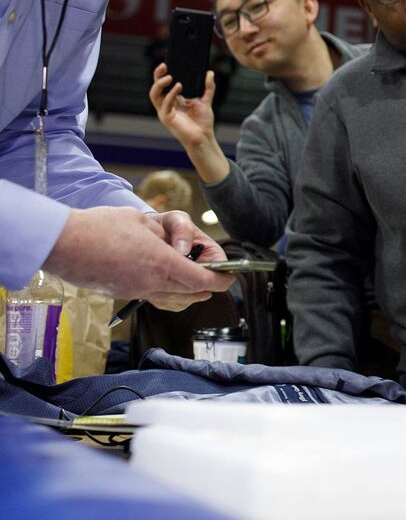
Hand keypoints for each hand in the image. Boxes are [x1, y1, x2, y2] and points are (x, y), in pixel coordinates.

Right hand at [43, 207, 234, 309]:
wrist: (62, 244)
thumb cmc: (100, 227)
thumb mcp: (143, 221)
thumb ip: (167, 234)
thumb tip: (181, 244)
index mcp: (162, 263)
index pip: (203, 279)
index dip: (221, 280)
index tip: (230, 276)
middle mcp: (151, 282)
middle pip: (192, 293)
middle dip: (208, 285)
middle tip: (215, 274)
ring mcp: (136, 291)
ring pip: (174, 298)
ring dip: (189, 290)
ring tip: (195, 277)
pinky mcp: (123, 294)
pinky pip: (154, 296)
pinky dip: (167, 290)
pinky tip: (166, 278)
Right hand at [150, 64, 229, 184]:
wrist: (203, 137)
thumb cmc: (202, 122)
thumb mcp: (206, 100)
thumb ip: (208, 87)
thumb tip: (209, 72)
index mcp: (174, 99)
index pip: (164, 84)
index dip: (163, 74)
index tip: (167, 63)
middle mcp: (167, 104)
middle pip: (156, 87)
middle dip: (157, 76)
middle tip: (163, 66)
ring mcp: (165, 111)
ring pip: (154, 94)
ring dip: (160, 84)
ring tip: (170, 77)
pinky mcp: (166, 118)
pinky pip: (164, 104)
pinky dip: (170, 94)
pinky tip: (178, 87)